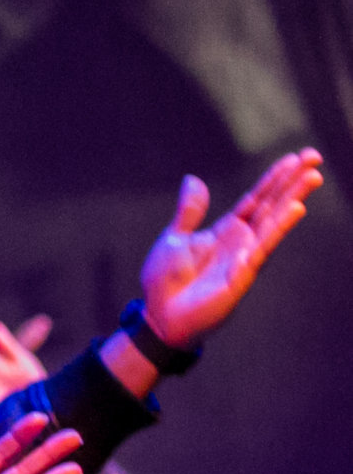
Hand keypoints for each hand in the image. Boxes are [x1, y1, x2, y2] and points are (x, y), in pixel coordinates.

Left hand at [140, 148, 323, 349]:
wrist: (160, 316)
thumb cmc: (165, 281)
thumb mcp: (174, 238)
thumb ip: (189, 211)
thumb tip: (193, 179)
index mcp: (227, 230)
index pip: (257, 198)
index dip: (275, 178)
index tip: (295, 158)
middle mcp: (242, 241)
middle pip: (272, 206)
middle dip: (292, 182)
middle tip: (314, 158)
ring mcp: (245, 259)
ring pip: (273, 224)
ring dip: (292, 201)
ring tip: (312, 178)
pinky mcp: (241, 277)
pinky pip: (260, 252)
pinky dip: (274, 232)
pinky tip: (294, 211)